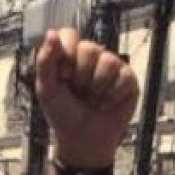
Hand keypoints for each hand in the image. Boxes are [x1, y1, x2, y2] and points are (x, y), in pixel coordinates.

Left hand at [35, 29, 139, 169]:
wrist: (84, 141)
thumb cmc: (63, 115)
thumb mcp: (47, 89)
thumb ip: (45, 62)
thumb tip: (51, 33)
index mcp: (70, 55)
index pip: (69, 34)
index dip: (67, 54)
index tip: (63, 76)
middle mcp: (92, 56)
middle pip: (89, 48)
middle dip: (81, 76)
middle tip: (79, 92)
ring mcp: (112, 66)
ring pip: (108, 62)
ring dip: (97, 88)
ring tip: (93, 100)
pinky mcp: (128, 80)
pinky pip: (123, 77)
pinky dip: (112, 96)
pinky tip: (107, 104)